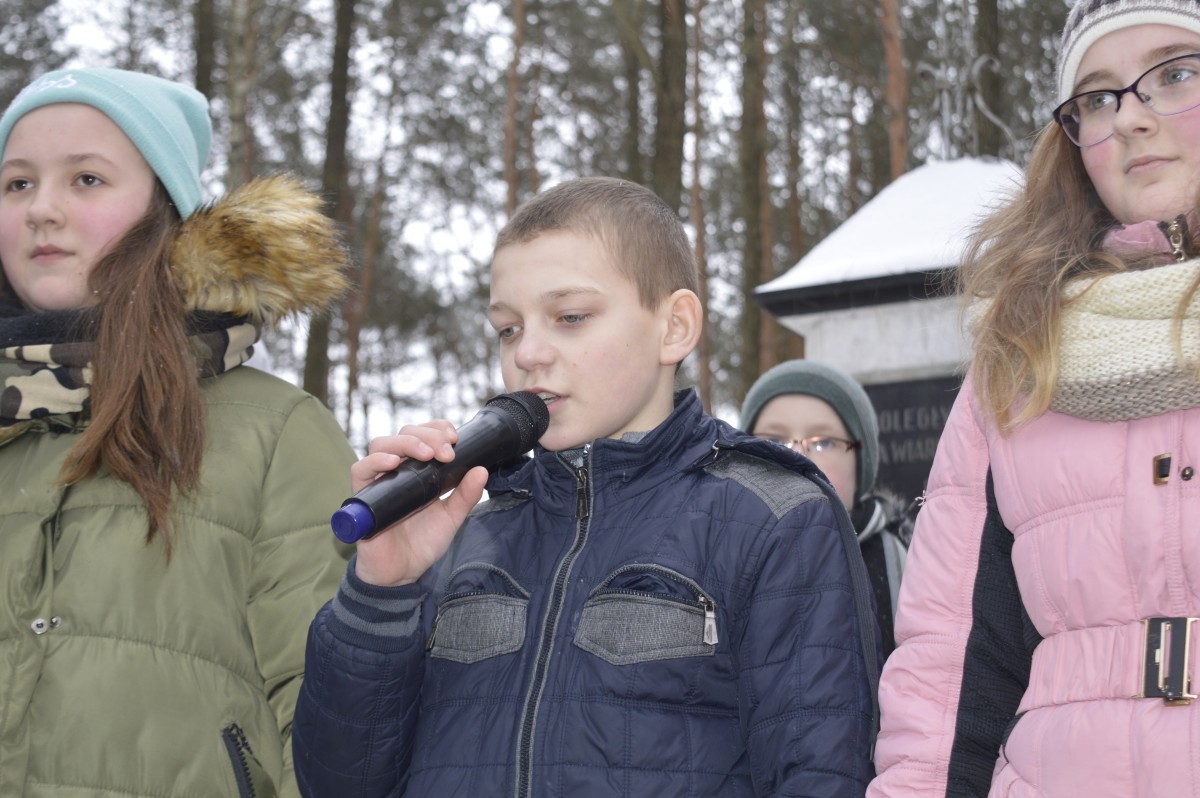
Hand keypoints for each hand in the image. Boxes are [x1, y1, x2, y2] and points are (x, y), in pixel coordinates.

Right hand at [351, 420, 488, 586]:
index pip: (422, 434)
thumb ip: (466, 495)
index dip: (436, 428)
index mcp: (418, 469)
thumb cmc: (423, 543)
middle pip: (404, 433)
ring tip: (426, 454)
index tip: (455, 436)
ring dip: (405, 443)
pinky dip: (375, 461)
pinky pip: (360, 469)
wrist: (402, 574)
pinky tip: (393, 464)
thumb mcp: (451, 517)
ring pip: (381, 444)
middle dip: (427, 435)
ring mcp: (378, 481)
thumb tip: (482, 469)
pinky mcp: (363, 496)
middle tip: (446, 451)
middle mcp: (397, 470)